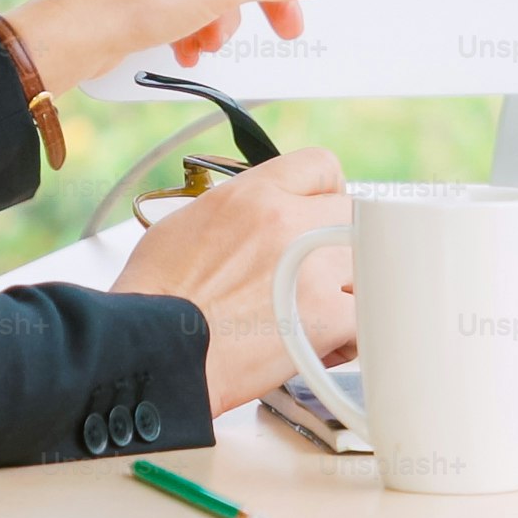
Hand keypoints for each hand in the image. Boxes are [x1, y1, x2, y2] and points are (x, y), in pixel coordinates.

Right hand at [112, 146, 355, 414]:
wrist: (150, 351)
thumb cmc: (154, 301)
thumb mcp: (185, 225)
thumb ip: (238, 212)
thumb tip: (259, 218)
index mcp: (253, 195)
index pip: (321, 165)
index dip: (326, 192)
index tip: (321, 213)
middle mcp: (288, 223)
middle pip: (352, 216)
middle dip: (339, 245)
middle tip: (318, 274)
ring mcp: (313, 269)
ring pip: (366, 265)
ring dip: (348, 289)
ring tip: (317, 313)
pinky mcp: (327, 316)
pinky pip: (367, 316)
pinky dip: (351, 335)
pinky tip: (326, 345)